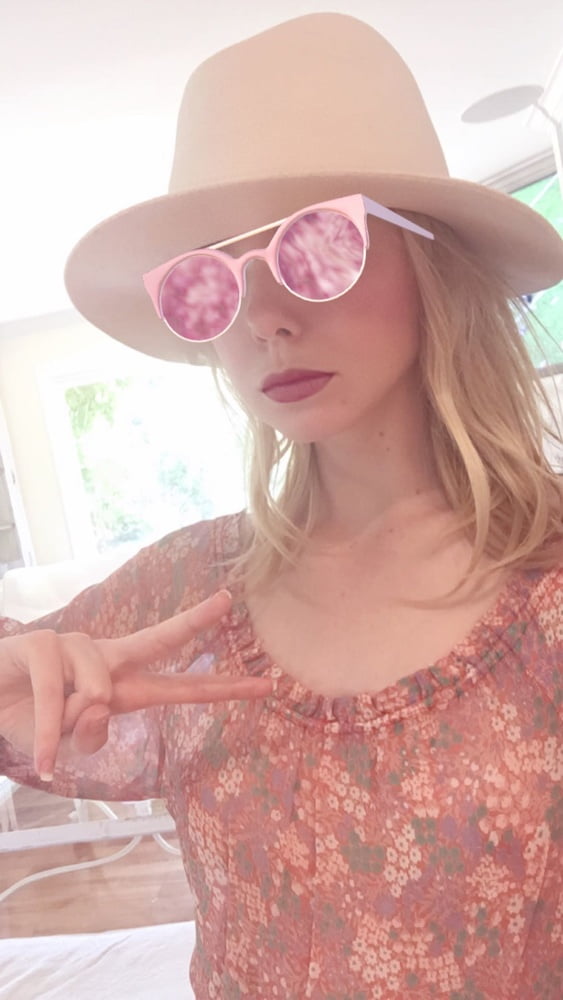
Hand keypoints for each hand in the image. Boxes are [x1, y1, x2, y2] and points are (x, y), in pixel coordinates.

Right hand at [0, 590, 271, 778]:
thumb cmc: (28, 718)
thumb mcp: (67, 742)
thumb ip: (92, 733)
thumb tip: (100, 701)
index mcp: (121, 685)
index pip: (178, 686)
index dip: (221, 688)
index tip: (264, 685)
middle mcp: (105, 659)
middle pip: (157, 638)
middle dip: (193, 620)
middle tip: (227, 601)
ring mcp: (74, 646)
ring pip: (96, 690)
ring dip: (70, 726)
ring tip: (48, 736)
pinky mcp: (42, 643)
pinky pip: (56, 698)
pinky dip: (48, 736)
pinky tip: (44, 760)